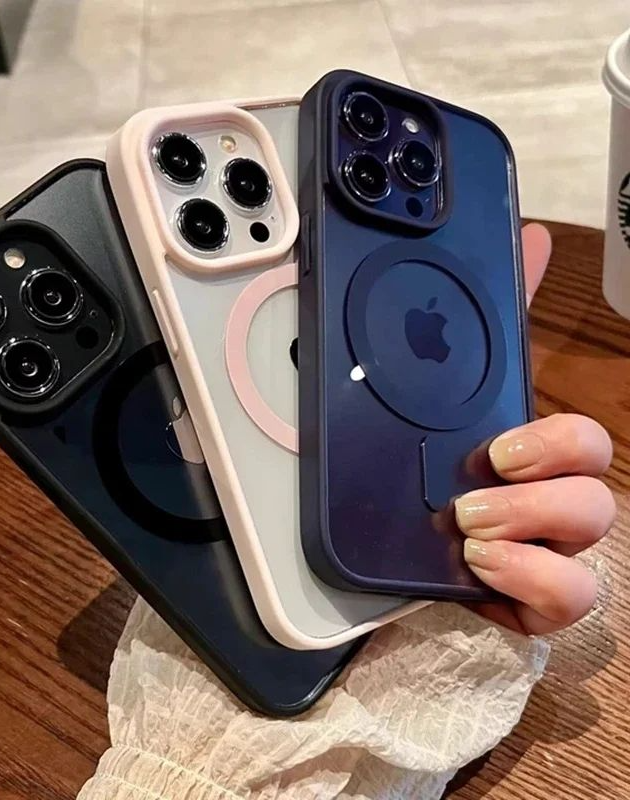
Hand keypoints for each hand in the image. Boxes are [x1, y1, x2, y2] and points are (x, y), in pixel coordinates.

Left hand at [455, 223, 614, 634]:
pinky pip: (565, 600)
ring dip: (530, 532)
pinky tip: (482, 570)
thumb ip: (481, 328)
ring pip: (590, 547)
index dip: (556, 442)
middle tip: (474, 490)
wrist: (384, 555)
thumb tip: (530, 239)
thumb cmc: (425, 472)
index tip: (499, 448)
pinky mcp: (524, 601)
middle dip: (540, 493)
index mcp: (526, 461)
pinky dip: (530, 583)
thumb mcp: (444, 397)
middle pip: (595, 495)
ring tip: (468, 529)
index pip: (580, 444)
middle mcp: (543, 508)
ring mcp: (539, 556)